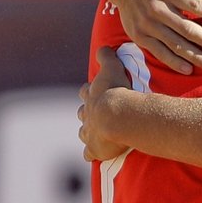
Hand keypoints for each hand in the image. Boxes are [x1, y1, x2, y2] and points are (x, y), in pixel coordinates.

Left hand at [77, 46, 129, 161]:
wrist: (119, 116)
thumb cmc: (117, 91)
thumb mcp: (113, 69)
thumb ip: (107, 57)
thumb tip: (102, 46)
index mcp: (91, 96)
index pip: (86, 92)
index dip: (88, 91)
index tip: (91, 91)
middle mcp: (87, 114)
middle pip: (82, 112)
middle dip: (86, 112)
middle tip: (93, 114)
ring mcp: (89, 132)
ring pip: (83, 132)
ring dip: (87, 132)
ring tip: (93, 134)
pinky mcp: (95, 148)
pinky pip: (89, 153)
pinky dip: (90, 154)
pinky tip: (91, 156)